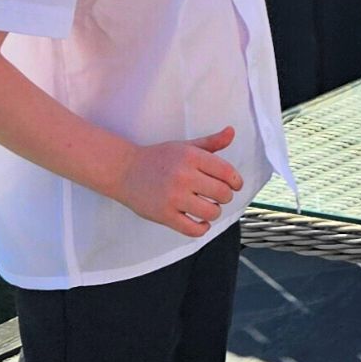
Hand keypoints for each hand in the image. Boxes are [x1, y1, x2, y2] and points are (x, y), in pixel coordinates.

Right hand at [114, 126, 244, 237]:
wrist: (124, 170)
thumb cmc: (159, 158)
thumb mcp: (185, 146)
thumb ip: (211, 142)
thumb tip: (232, 132)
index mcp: (191, 157)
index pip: (227, 172)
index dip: (236, 182)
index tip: (234, 185)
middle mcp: (183, 176)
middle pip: (223, 194)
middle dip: (225, 197)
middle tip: (218, 196)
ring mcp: (173, 197)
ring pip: (212, 212)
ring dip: (214, 212)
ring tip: (208, 207)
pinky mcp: (164, 215)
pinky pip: (193, 229)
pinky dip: (202, 228)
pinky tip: (201, 221)